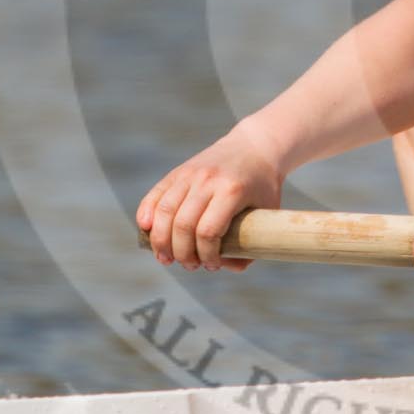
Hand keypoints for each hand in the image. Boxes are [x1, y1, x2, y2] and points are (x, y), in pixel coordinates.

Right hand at [135, 128, 283, 271]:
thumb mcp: (267, 213)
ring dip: (160, 241)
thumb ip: (251, 244)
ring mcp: (190, 174)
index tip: (211, 265)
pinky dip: (146, 213)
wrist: (255, 146)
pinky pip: (156, 194)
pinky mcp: (178, 171)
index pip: (208, 231)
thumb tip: (225, 266)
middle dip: (182, 253)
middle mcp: (208, 180)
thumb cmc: (263, 186)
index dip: (206, 255)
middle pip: (183, 225)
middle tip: (189, 265)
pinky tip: (146, 230)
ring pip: (165, 211)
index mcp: (232, 191)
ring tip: (165, 258)